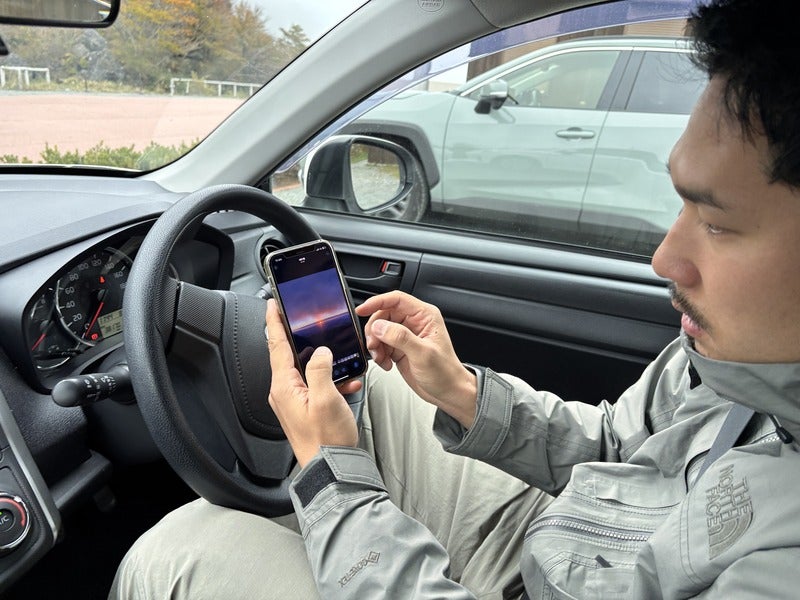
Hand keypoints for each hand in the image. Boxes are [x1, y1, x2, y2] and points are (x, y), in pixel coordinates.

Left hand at [266, 299, 360, 467]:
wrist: (330, 469)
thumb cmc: (327, 440)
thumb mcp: (326, 399)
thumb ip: (321, 369)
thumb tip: (321, 352)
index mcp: (284, 387)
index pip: (276, 346)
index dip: (275, 323)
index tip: (272, 305)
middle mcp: (284, 393)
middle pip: (287, 355)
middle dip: (296, 336)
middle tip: (300, 318)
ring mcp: (293, 401)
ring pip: (304, 369)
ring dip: (320, 360)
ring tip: (336, 355)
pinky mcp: (304, 408)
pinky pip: (314, 384)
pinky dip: (329, 378)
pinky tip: (345, 381)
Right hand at [356, 291, 476, 427]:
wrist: (447, 392)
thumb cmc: (445, 372)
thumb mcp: (423, 354)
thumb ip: (400, 337)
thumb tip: (380, 326)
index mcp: (424, 316)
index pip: (396, 299)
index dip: (377, 302)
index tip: (362, 310)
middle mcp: (414, 323)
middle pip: (383, 315)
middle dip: (374, 330)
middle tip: (373, 345)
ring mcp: (405, 336)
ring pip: (379, 330)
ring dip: (375, 344)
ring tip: (381, 358)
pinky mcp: (399, 348)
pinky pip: (380, 344)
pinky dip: (378, 354)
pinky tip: (386, 363)